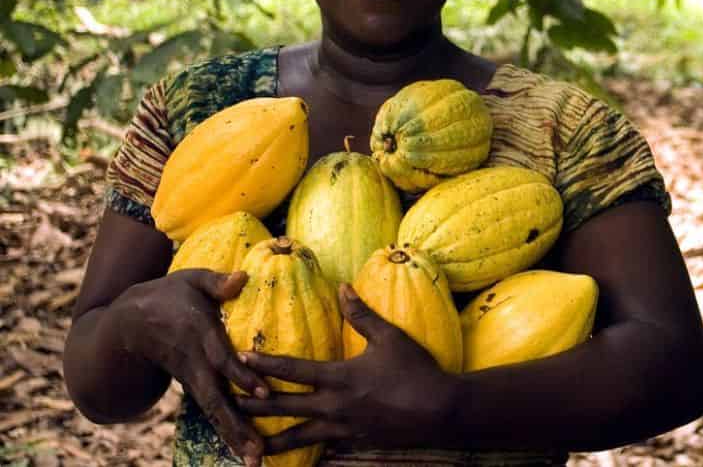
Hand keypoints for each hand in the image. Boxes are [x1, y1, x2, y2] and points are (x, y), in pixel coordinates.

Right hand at [113, 269, 267, 466]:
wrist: (126, 325)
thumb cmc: (168, 295)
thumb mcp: (190, 279)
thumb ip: (217, 281)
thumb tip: (243, 277)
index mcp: (198, 334)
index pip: (221, 359)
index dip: (241, 375)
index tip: (262, 392)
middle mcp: (195, 363)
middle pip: (216, 399)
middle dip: (236, 425)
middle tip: (256, 451)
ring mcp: (192, 378)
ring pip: (213, 411)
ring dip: (233, 436)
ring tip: (254, 461)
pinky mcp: (193, 386)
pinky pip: (211, 411)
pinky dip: (226, 430)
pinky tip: (244, 450)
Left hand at [235, 284, 458, 454]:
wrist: (440, 410)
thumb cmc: (415, 370)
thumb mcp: (390, 337)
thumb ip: (362, 314)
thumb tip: (342, 287)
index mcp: (340, 377)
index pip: (293, 370)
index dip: (265, 364)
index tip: (240, 359)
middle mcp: (334, 406)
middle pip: (285, 407)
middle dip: (254, 405)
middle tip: (228, 403)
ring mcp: (343, 429)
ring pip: (299, 437)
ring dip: (271, 440)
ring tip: (249, 445)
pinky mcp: (355, 442)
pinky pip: (323, 448)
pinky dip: (304, 452)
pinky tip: (295, 455)